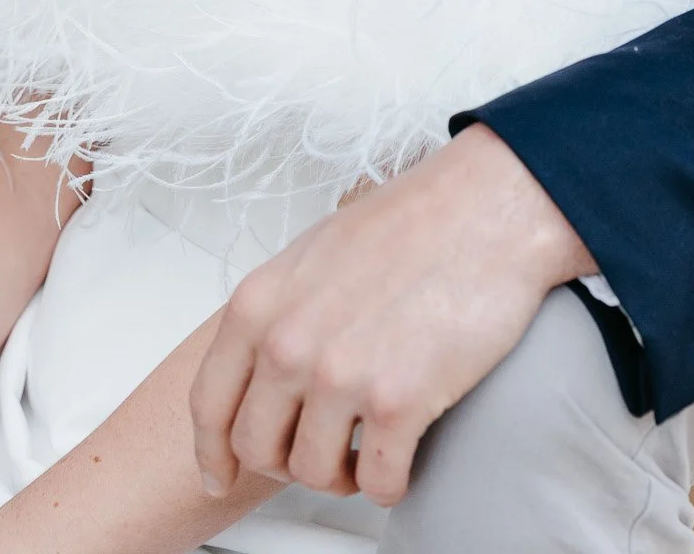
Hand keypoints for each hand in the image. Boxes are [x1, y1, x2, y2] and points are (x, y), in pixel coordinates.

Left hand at [189, 124, 594, 507]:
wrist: (484, 209)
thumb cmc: (411, 222)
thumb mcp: (314, 254)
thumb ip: (279, 312)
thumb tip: (266, 367)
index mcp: (259, 304)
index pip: (209, 404)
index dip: (214, 452)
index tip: (221, 476)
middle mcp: (287, 343)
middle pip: (256, 449)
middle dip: (288, 460)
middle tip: (323, 449)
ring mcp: (340, 375)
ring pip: (313, 474)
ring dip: (342, 474)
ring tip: (368, 450)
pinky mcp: (398, 402)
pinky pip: (378, 484)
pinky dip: (391, 482)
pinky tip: (405, 456)